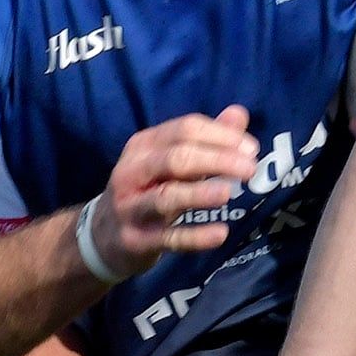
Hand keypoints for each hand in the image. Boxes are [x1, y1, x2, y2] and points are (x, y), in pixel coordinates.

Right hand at [90, 107, 257, 273]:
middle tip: (250, 169)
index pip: (184, 130)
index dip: (220, 136)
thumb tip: (239, 115)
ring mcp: (131, 207)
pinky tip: (221, 234)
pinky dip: (195, 237)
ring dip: (199, 194)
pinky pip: (168, 238)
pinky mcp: (135, 240)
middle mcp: (132, 172)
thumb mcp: (169, 161)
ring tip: (228, 193)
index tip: (252, 148)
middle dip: (216, 160)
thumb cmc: (146, 191)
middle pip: (176, 159)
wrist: (103, 236)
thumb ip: (205, 139)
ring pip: (166, 197)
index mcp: (144, 146)